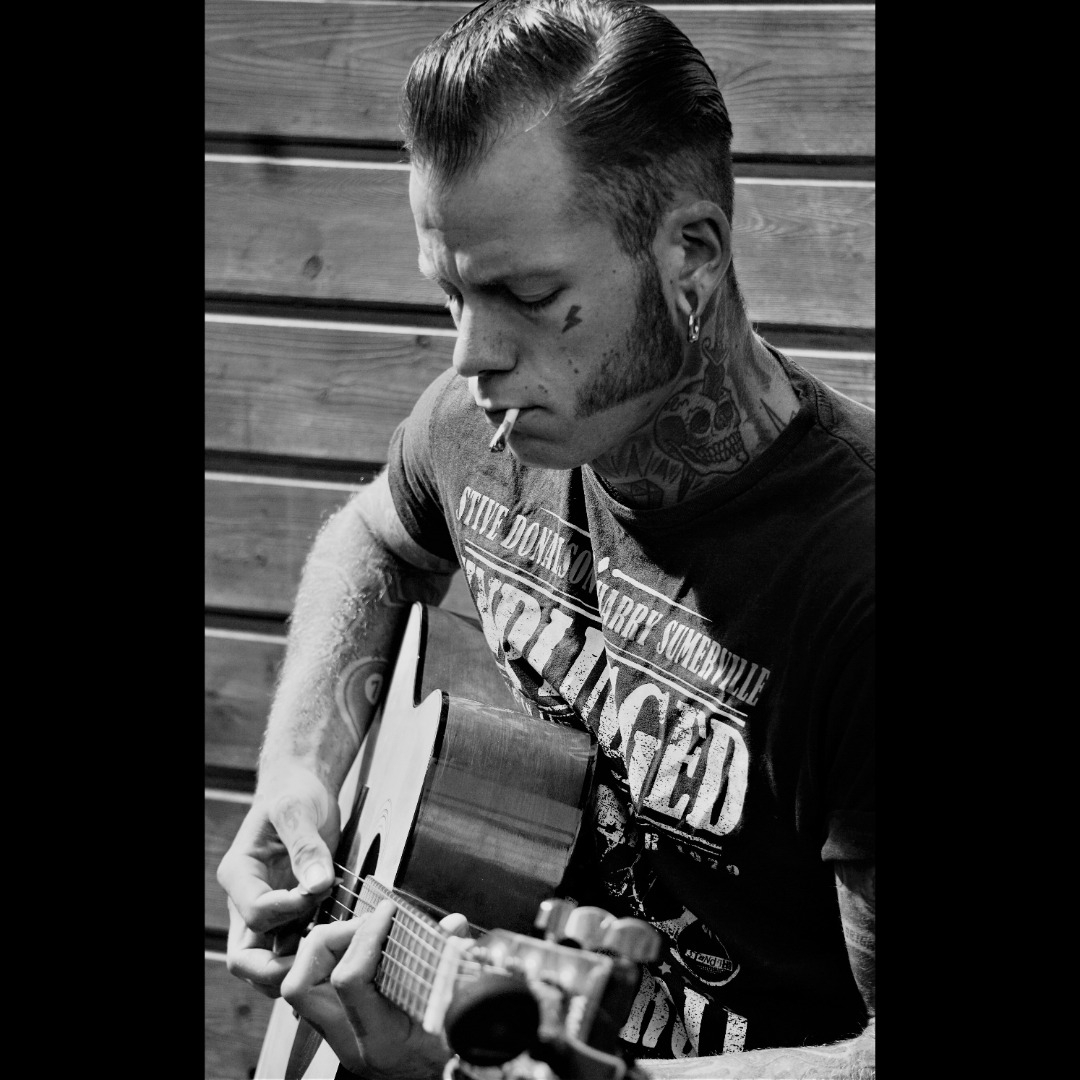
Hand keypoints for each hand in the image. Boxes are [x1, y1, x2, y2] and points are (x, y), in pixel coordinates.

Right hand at [216, 767, 340, 995]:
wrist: (303, 788)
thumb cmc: (295, 792)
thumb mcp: (298, 809)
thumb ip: (306, 846)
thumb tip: (317, 884)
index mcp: (238, 874)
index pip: (256, 913)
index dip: (290, 908)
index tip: (322, 890)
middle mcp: (245, 900)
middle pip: (246, 958)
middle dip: (279, 969)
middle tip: (322, 960)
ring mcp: (267, 912)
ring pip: (267, 964)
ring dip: (298, 969)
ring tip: (336, 957)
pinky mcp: (290, 916)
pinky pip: (293, 951)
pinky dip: (313, 959)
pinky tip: (341, 949)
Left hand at [282, 899, 470, 1078]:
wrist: (446, 1077)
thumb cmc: (455, 1048)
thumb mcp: (460, 1009)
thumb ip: (454, 965)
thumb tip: (453, 925)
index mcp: (382, 1041)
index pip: (349, 980)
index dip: (366, 936)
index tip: (388, 911)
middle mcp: (350, 1044)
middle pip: (300, 987)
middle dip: (327, 941)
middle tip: (366, 922)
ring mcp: (339, 1040)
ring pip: (299, 988)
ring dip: (325, 949)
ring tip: (363, 931)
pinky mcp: (339, 1032)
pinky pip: (315, 989)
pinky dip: (331, 960)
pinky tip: (362, 947)